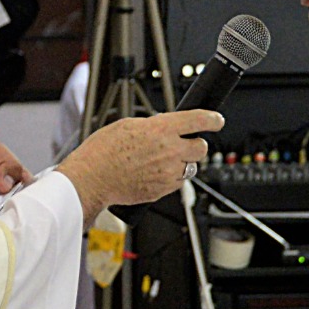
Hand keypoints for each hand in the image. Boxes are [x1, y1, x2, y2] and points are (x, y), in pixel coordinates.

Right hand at [56, 110, 222, 227]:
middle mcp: (169, 151)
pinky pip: (178, 182)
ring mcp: (168, 172)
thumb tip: (165, 127)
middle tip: (183, 144)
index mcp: (161, 129)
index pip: (199, 120)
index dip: (213, 119)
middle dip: (195, 144)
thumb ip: (153, 125)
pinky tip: (155, 173)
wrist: (92, 179)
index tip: (217, 120)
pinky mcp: (163, 190)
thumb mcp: (127, 125)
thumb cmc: (102, 151)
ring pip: (191, 167)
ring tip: (162, 160)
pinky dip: (172, 178)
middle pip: (202, 147)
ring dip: (183, 162)